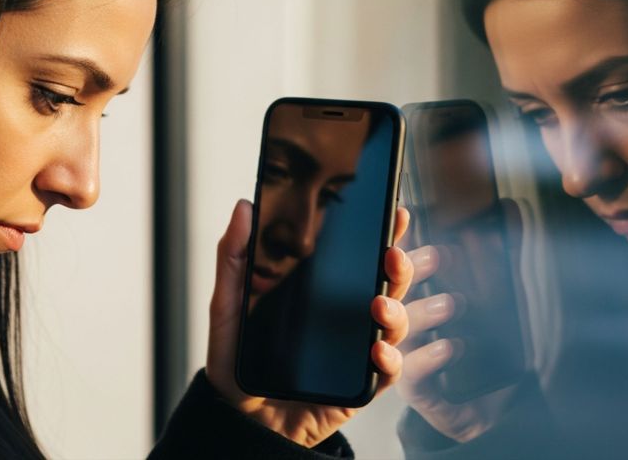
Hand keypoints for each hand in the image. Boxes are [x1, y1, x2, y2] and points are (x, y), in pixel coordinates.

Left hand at [205, 199, 414, 447]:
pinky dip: (390, 359)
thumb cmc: (237, 361)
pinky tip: (377, 350)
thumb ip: (234, 258)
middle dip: (399, 265)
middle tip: (391, 254)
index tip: (394, 213)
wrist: (238, 419)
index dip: (383, 234)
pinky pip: (388, 371)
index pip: (359, 256)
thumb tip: (244, 208)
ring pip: (395, 322)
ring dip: (395, 310)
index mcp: (321, 291)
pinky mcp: (360, 385)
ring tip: (378, 304)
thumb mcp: (228, 305)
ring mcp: (356, 350)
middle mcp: (345, 316)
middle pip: (388, 283)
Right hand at [397, 199, 523, 442]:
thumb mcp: (502, 296)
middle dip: (403, 272)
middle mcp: (404, 321)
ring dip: (424, 313)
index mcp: (415, 293)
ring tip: (453, 303)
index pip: (401, 261)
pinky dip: (432, 356)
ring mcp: (404, 354)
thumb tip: (515, 208)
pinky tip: (454, 345)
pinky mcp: (416, 387)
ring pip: (398, 330)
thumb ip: (504, 255)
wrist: (494, 407)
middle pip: (391, 290)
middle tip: (426, 257)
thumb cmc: (487, 345)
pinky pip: (413, 372)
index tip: (408, 215)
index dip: (399, 238)